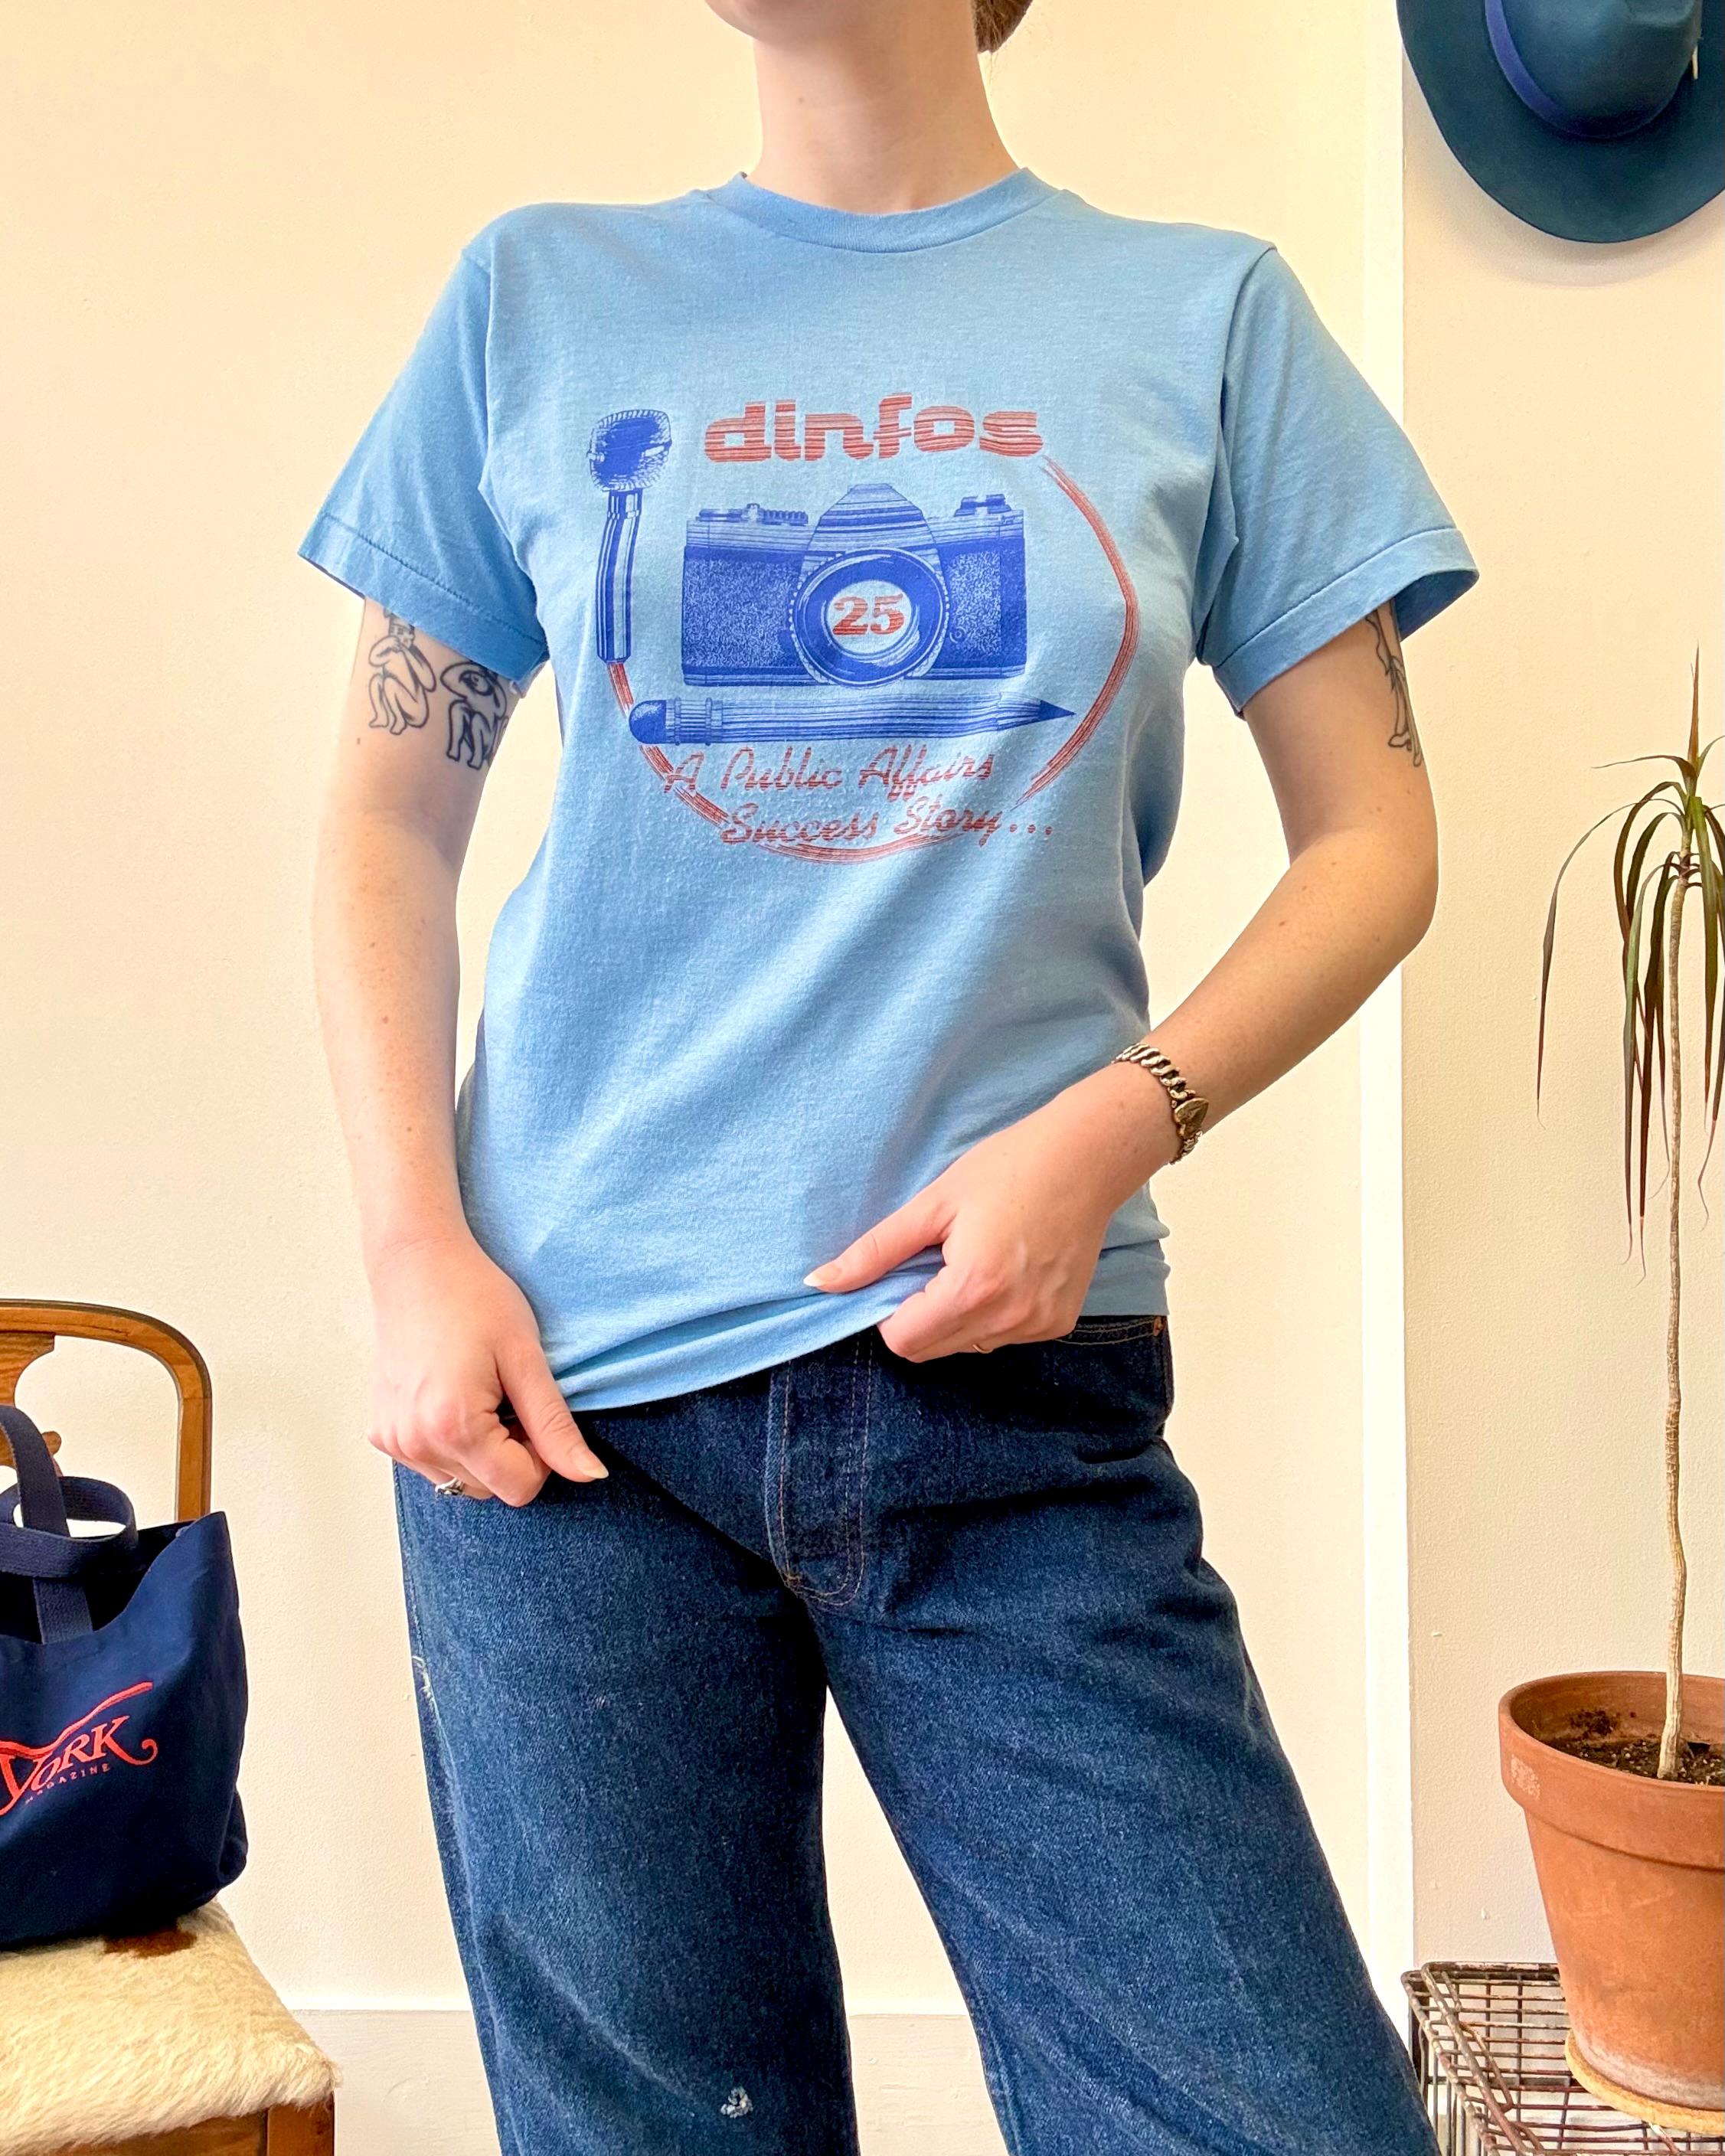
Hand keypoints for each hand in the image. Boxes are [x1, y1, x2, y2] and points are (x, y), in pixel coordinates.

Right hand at [365, 1230, 606, 1503]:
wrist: (416, 1264)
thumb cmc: (475, 1298)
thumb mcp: (526, 1359)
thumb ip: (556, 1426)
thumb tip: (592, 1476)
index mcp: (453, 1428)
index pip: (520, 1488)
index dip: (540, 1454)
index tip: (530, 1406)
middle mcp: (415, 1445)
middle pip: (490, 1488)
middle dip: (510, 1453)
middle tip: (506, 1394)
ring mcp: (393, 1442)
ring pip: (461, 1481)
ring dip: (481, 1451)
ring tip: (478, 1391)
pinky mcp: (381, 1434)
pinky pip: (433, 1463)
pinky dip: (452, 1442)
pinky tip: (451, 1395)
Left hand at [805, 1064, 1179, 1360]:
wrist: (1088, 1157)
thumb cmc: (1009, 1168)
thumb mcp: (934, 1203)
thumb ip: (875, 1251)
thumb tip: (819, 1284)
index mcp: (974, 1288)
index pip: (904, 1341)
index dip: (888, 1310)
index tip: (901, 1271)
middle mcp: (1011, 1319)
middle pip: (932, 1349)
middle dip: (919, 1314)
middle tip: (937, 1259)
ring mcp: (1040, 1326)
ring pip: (967, 1345)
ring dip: (955, 1315)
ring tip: (975, 1258)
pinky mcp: (1059, 1322)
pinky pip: (1003, 1335)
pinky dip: (990, 1312)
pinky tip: (1005, 1267)